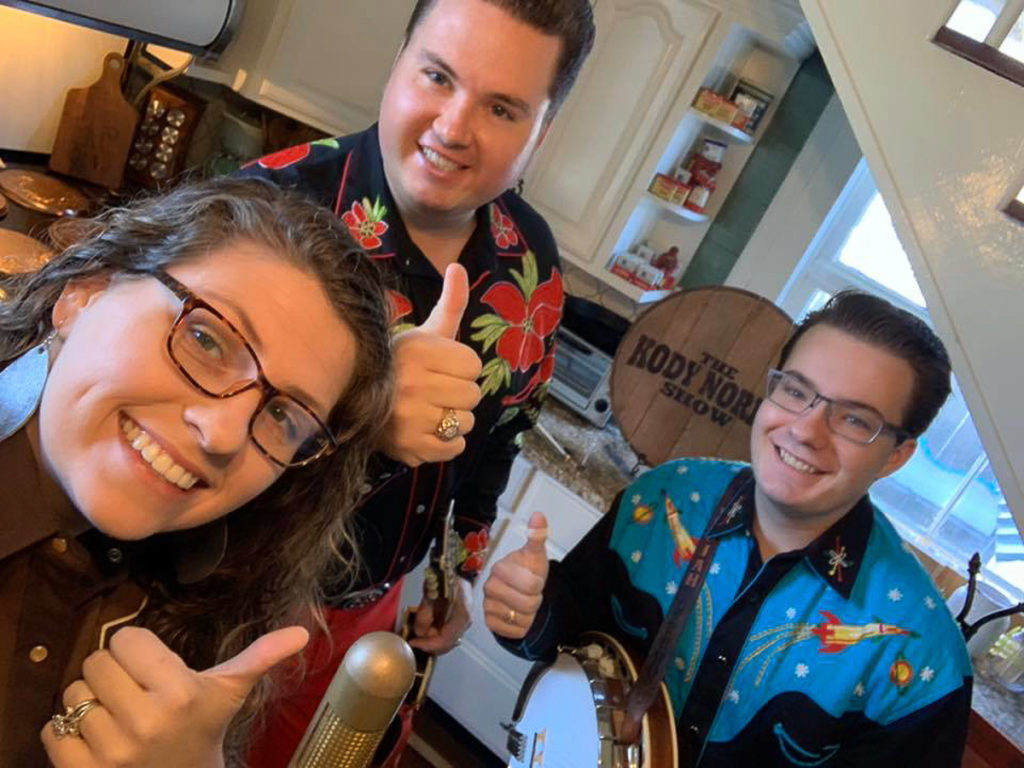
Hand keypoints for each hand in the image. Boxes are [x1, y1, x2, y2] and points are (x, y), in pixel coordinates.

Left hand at [42, 625, 308, 767]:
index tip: (151, 669)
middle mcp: (145, 720)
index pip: (125, 640)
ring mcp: (111, 749)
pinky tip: (97, 739)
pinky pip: (52, 729)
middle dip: (111, 675)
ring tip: (117, 717)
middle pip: (95, 663)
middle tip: (132, 692)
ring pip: (72, 695)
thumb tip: (302, 633)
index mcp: (180, 692)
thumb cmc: (205, 730)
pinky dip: (67, 732)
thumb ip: (260, 657)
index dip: (135, 650)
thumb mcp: (230, 692)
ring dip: (89, 704)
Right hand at [380, 264, 482, 466]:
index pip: (473, 366)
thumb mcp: (424, 332)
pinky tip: (426, 430)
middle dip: (458, 394)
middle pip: (472, 396)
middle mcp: (413, 383)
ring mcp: (410, 418)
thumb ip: (449, 304)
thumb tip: (459, 266)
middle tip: (434, 392)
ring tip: (429, 411)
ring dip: (453, 420)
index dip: (462, 369)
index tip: (441, 369)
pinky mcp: (410, 447)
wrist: (355, 402)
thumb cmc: (400, 364)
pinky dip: (446, 443)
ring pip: (465, 422)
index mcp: (419, 350)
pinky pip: (454, 447)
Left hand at [408, 576, 471, 654]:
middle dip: (429, 644)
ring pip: (447, 641)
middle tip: (414, 640)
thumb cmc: (445, 577)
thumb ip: (425, 613)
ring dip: (432, 640)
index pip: (445, 639)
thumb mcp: (431, 593)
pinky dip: (435, 635)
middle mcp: (465, 622)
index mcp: (461, 616)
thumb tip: (419, 632)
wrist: (456, 569)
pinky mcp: (459, 622)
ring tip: (419, 635)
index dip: (427, 644)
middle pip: (446, 644)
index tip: (414, 642)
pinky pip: (447, 635)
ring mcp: (463, 623)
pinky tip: (426, 630)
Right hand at [483, 512, 548, 638]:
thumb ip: (537, 536)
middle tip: (531, 593)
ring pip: (521, 619)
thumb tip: (538, 515)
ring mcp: (487, 606)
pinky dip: (522, 627)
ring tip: (524, 604)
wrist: (521, 594)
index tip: (534, 579)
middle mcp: (489, 587)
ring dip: (529, 614)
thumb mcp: (536, 555)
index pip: (531, 584)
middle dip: (536, 600)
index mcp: (500, 568)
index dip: (539, 584)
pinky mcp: (490, 624)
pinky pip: (514, 631)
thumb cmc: (528, 572)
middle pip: (528, 603)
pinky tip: (517, 615)